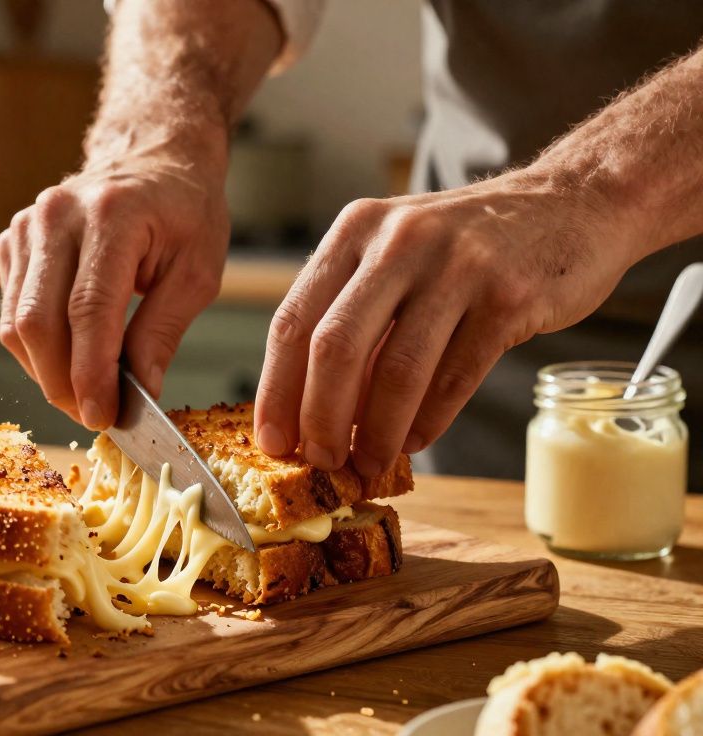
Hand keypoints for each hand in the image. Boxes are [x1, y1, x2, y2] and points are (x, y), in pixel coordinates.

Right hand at [0, 156, 229, 428]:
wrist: (153, 157)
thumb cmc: (184, 211)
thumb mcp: (197, 270)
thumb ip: (163, 331)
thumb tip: (141, 393)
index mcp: (112, 215)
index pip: (87, 310)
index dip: (90, 373)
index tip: (103, 416)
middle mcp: (57, 215)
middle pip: (37, 322)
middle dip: (62, 383)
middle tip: (93, 416)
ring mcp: (26, 226)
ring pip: (16, 324)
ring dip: (46, 373)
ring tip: (84, 393)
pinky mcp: (11, 242)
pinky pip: (11, 313)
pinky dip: (37, 349)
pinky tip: (70, 358)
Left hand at [254, 168, 637, 475]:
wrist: (574, 203)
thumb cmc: (470, 245)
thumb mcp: (397, 255)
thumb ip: (355, 314)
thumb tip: (310, 408)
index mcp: (355, 230)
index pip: (293, 319)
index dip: (276, 389)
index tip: (270, 440)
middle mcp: (398, 240)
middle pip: (335, 347)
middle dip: (320, 418)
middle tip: (320, 460)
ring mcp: (456, 265)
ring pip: (397, 369)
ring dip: (377, 431)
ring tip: (368, 463)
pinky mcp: (509, 296)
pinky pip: (455, 376)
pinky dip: (429, 420)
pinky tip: (416, 441)